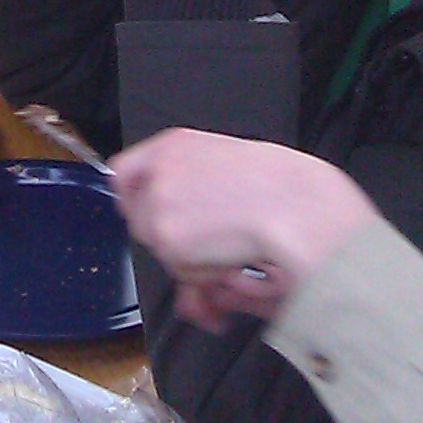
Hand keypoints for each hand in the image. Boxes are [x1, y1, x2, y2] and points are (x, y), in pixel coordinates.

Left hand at [112, 130, 377, 331]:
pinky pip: (180, 272)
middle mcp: (159, 171)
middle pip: (139, 219)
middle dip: (170, 242)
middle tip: (207, 252)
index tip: (148, 218)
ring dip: (192, 262)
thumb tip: (182, 232)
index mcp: (174, 144)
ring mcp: (158, 204)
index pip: (124, 172)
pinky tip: (233, 262)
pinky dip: (204, 278)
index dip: (134, 200)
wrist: (299, 207)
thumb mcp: (230, 171)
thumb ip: (197, 193)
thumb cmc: (285, 188)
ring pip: (161, 250)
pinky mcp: (167, 239)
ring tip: (235, 252)